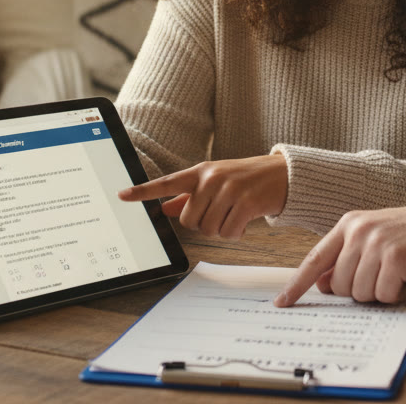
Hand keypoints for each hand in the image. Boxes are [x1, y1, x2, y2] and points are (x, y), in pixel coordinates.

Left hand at [117, 153, 287, 238]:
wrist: (283, 174)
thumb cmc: (246, 178)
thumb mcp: (216, 181)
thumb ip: (188, 196)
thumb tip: (163, 208)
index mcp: (201, 172)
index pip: (166, 182)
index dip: (143, 192)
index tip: (122, 196)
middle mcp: (212, 178)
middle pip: (189, 221)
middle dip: (203, 224)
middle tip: (220, 214)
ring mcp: (230, 189)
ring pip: (209, 229)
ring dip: (222, 229)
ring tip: (235, 214)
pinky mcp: (247, 202)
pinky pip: (229, 232)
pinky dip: (237, 233)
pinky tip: (245, 220)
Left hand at [274, 198, 405, 306]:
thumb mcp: (378, 238)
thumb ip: (349, 258)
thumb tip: (325, 284)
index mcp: (350, 224)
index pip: (315, 259)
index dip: (297, 284)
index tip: (282, 302)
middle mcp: (359, 231)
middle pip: (341, 286)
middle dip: (363, 290)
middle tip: (387, 274)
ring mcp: (376, 243)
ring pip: (361, 293)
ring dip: (383, 292)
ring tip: (401, 271)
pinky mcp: (396, 258)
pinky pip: (384, 295)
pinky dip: (399, 293)